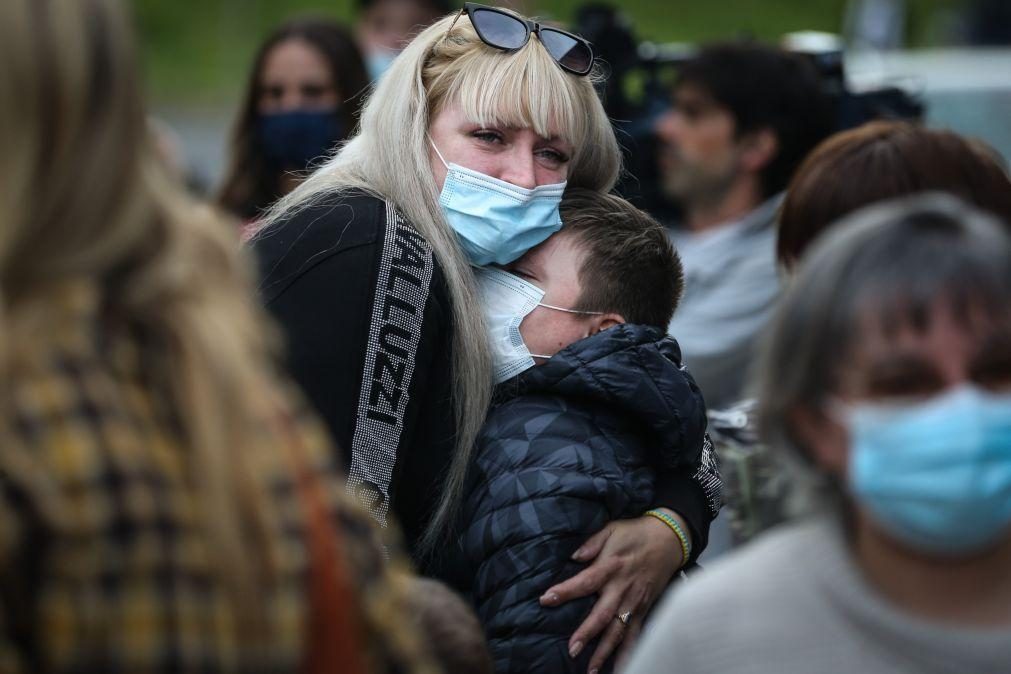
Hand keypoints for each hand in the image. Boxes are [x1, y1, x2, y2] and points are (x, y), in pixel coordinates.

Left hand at [539, 510, 688, 672]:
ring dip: (605, 651)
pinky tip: (621, 668)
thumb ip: (592, 543)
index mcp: (611, 566)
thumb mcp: (612, 529)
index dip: (565, 591)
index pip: (585, 581)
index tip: (545, 599)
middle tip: (572, 649)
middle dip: (587, 633)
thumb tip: (574, 556)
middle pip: (603, 614)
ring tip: (592, 669)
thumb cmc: (636, 533)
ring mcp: (634, 601)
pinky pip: (636, 635)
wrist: (669, 539)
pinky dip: (629, 652)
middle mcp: (622, 588)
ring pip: (619, 631)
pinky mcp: (644, 609)